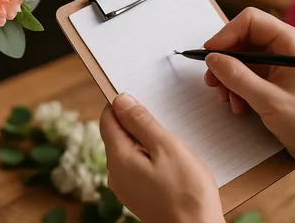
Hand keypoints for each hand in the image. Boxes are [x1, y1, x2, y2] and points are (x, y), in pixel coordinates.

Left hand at [100, 94, 223, 222]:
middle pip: (116, 135)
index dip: (120, 105)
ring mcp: (125, 187)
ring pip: (128, 151)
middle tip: (163, 125)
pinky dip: (148, 158)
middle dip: (135, 124)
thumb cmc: (187, 193)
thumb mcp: (167, 147)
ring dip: (145, 141)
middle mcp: (115, 174)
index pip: (107, 120)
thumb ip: (141, 122)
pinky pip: (136, 166)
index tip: (140, 99)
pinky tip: (169, 164)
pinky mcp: (137, 196)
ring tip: (170, 146)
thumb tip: (121, 101)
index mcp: (118, 159)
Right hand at [203, 8, 294, 192]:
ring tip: (225, 98)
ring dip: (228, 76)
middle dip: (224, 59)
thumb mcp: (267, 99)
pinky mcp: (273, 76)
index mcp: (291, 42)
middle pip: (242, 38)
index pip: (250, 20)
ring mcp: (279, 61)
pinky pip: (245, 72)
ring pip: (240, 56)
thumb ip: (237, 76)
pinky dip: (236, 86)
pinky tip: (238, 105)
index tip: (210, 54)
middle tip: (211, 80)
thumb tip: (211, 58)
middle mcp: (284, 46)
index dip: (226, 33)